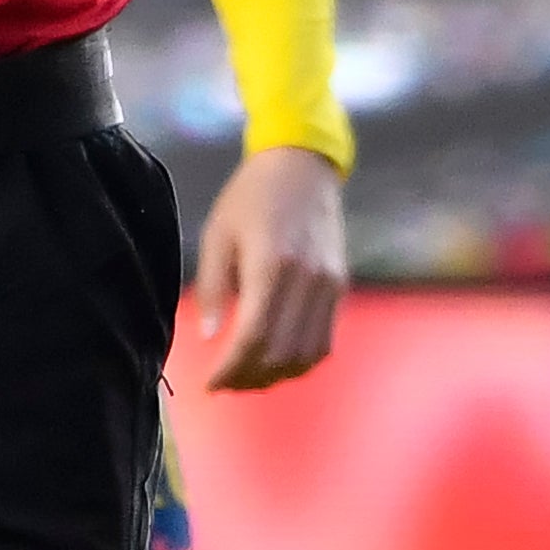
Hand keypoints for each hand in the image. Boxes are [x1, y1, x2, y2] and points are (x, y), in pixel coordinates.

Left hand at [192, 146, 347, 390]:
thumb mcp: (218, 234)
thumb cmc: (251, 196)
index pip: (254, 337)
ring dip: (277, 376)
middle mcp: (307, 281)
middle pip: (282, 353)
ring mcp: (329, 286)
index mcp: (271, 265)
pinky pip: (325, 341)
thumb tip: (210, 337)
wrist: (302, 166)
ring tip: (248, 377)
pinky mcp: (339, 286)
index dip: (231, 369)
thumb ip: (214, 287)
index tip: (210, 383)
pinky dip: (301, 361)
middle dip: (250, 378)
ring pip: (308, 355)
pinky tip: (277, 361)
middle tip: (225, 384)